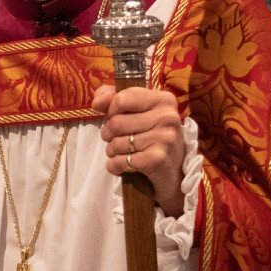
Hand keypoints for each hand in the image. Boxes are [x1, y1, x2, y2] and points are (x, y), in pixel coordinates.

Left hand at [92, 84, 186, 217]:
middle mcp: (167, 117)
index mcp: (163, 100)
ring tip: (122, 152)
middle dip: (108, 134)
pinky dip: (115, 165)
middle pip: (116, 122)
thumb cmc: (151, 137)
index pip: (121, 99)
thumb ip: (114, 98)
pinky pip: (120, 161)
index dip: (111, 111)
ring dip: (112, 151)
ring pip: (116, 143)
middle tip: (116, 139)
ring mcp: (165, 138)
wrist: (174, 172)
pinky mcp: (158, 160)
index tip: (117, 118)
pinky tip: (123, 166)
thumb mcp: (138, 112)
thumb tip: (96, 102)